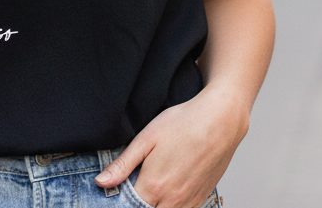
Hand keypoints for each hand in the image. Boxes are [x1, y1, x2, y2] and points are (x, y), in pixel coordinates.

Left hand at [95, 86, 248, 206]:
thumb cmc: (183, 124)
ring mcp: (189, 202)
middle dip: (138, 203)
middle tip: (137, 185)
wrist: (220, 121)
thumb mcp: (146, 138)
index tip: (116, 191)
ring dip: (156, 204)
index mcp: (154, 187)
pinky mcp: (202, 198)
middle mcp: (172, 201)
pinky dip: (172, 204)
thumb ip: (123, 165)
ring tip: (153, 185)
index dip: (120, 200)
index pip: (129, 207)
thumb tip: (101, 182)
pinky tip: (169, 189)